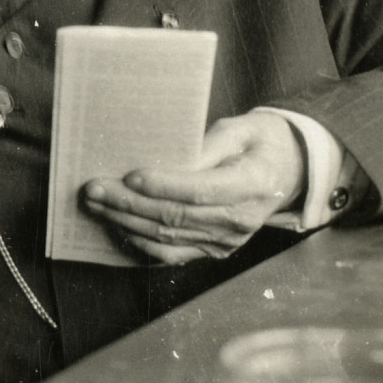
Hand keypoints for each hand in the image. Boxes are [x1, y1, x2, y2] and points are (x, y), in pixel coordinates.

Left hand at [81, 108, 305, 264]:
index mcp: (252, 184)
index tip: (129, 176)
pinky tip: (117, 227)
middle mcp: (240, 220)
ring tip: (96, 205)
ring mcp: (227, 241)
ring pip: (168, 237)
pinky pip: (173, 254)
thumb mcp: (241, 128)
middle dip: (129, 204)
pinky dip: (141, 243)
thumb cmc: (261, 143)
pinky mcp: (215, 250)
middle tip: (94, 189)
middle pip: (176, 217)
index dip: (163, 186)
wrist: (288, 172)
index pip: (200, 191)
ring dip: (126, 222)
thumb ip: (208, 143)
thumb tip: (169, 157)